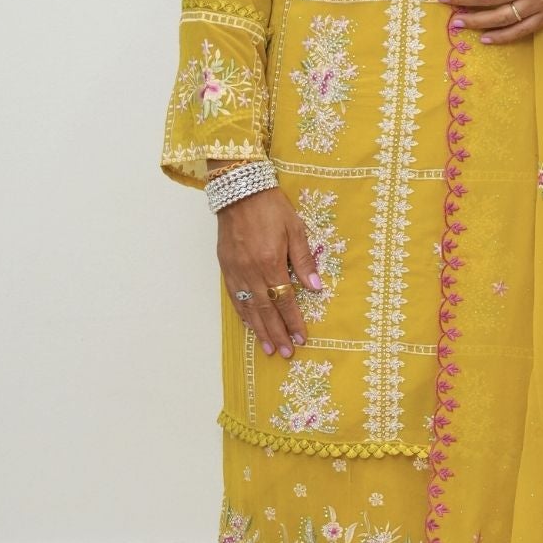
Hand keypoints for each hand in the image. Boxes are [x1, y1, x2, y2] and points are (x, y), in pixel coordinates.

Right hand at [216, 186, 321, 357]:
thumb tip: (316, 288)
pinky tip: (250, 326)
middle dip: (278, 333)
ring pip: (249, 308)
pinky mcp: (226, 267)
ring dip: (260, 330)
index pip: (285, 300)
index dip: (294, 321)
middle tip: (286, 353)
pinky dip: (243, 314)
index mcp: (271, 262)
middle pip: (266, 310)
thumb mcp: (295, 229)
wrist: (239, 189)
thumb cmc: (271, 207)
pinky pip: (235, 297)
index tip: (302, 338)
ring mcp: (235, 271)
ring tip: (269, 349)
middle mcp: (251, 271)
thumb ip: (304, 261)